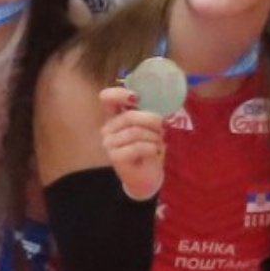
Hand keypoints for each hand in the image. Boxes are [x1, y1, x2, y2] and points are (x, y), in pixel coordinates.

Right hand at [98, 84, 168, 198]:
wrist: (147, 177)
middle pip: (130, 116)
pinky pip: (138, 147)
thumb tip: (159, 99)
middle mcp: (108, 128)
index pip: (107, 98)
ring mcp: (109, 143)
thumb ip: (149, 112)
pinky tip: (154, 152)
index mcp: (115, 117)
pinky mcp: (115, 157)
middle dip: (152, 121)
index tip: (136, 98)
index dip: (119, 93)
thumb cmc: (149, 149)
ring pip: (136, 132)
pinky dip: (152, 148)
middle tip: (162, 130)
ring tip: (158, 144)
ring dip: (154, 137)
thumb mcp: (151, 128)